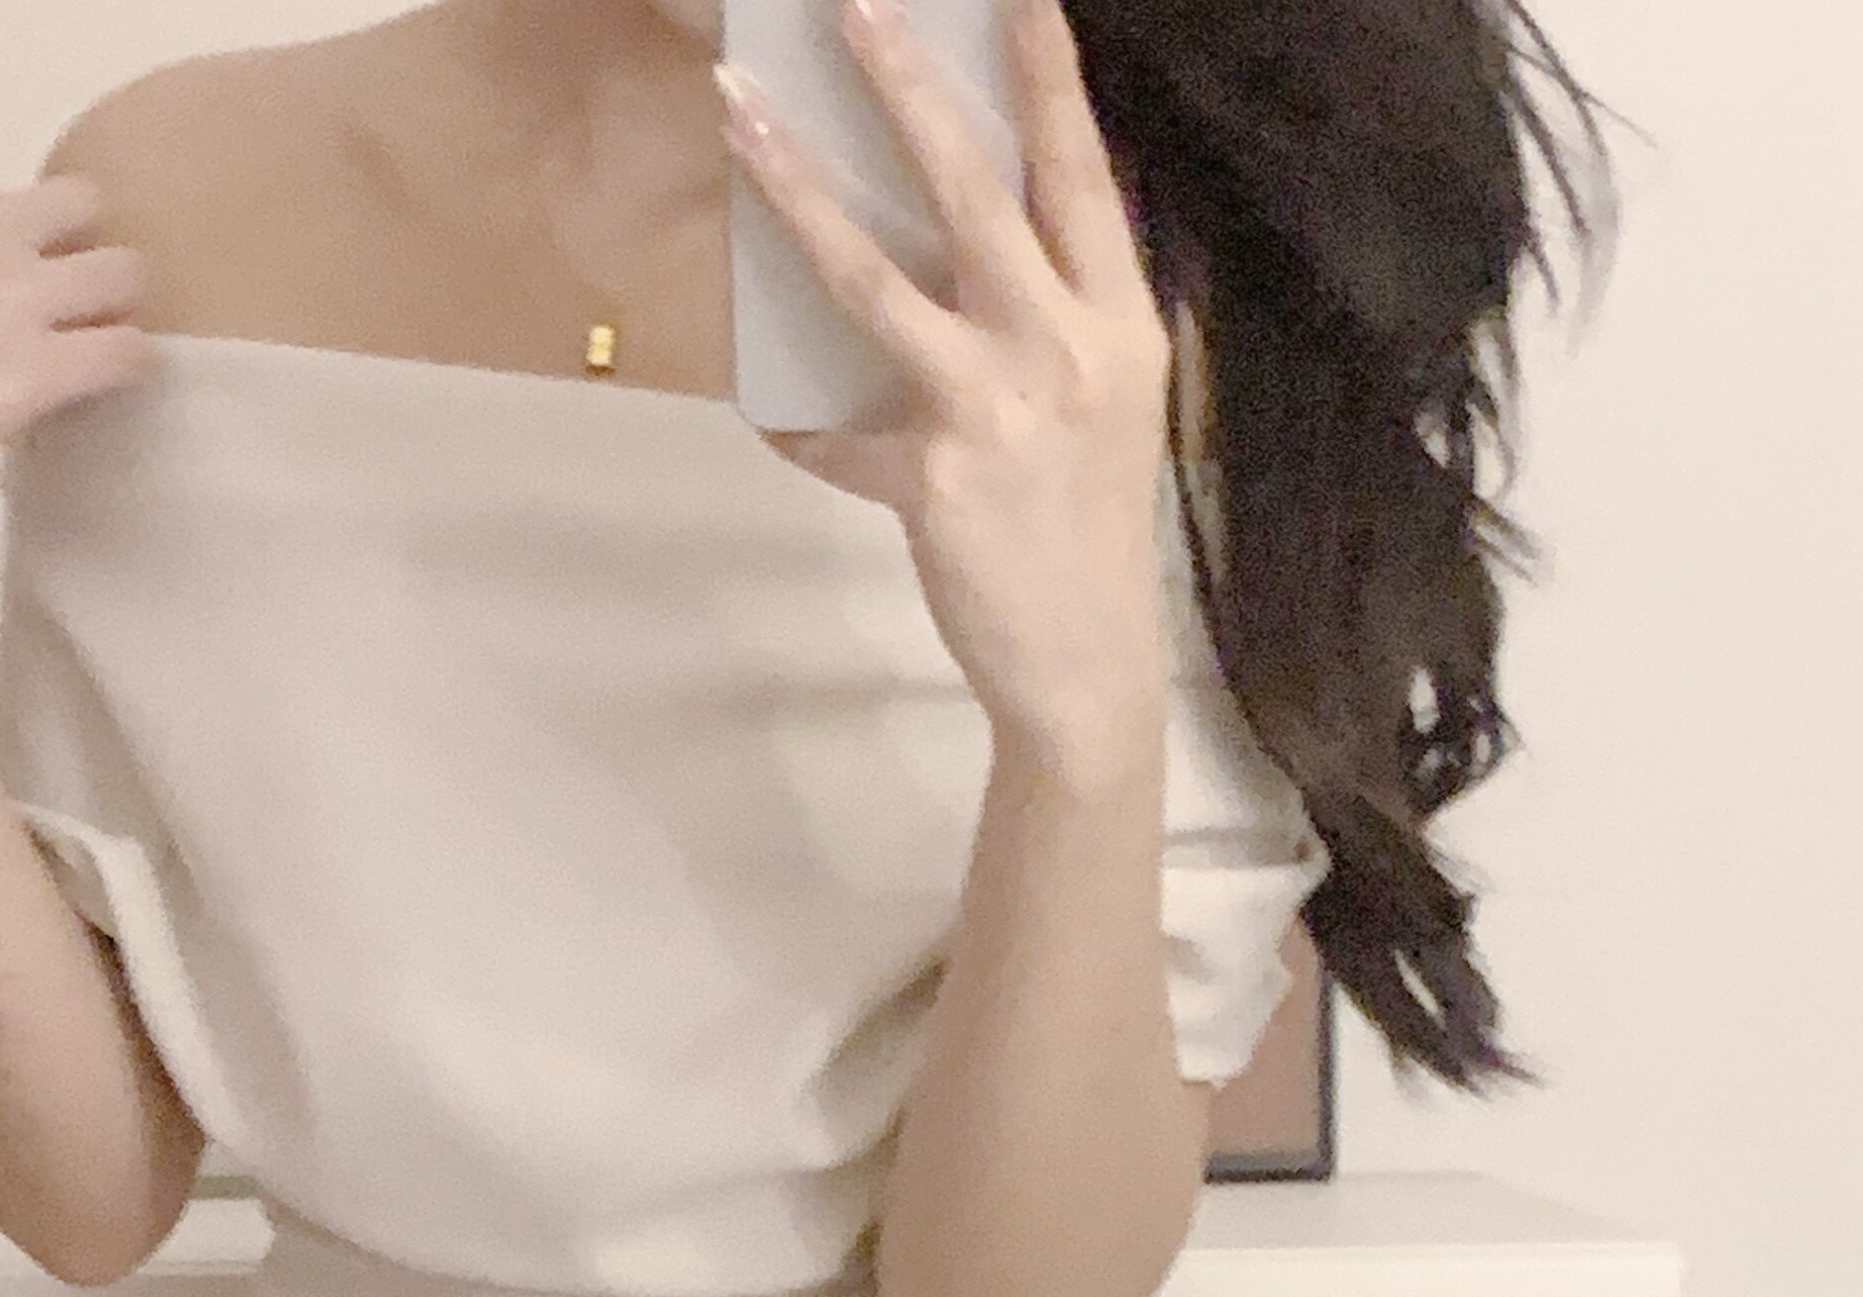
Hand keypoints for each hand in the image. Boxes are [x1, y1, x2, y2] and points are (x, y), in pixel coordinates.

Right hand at [0, 176, 150, 561]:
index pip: (19, 199)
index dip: (40, 245)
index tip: (36, 288)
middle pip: (84, 211)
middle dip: (92, 258)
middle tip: (90, 315)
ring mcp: (16, 296)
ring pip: (124, 274)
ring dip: (122, 312)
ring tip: (108, 355)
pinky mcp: (43, 366)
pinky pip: (128, 349)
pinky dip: (132, 369)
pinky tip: (119, 392)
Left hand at [720, 0, 1175, 783]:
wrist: (1086, 665)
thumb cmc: (1087, 526)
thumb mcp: (1104, 404)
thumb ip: (1055, 318)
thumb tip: (966, 247)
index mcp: (1118, 322)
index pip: (1080, 172)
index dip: (1047, 74)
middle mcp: (1064, 350)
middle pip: (974, 191)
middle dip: (907, 87)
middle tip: (854, 5)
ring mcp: (997, 412)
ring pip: (879, 277)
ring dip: (801, 189)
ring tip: (744, 118)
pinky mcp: (935, 480)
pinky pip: (837, 437)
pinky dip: (800, 428)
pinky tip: (773, 417)